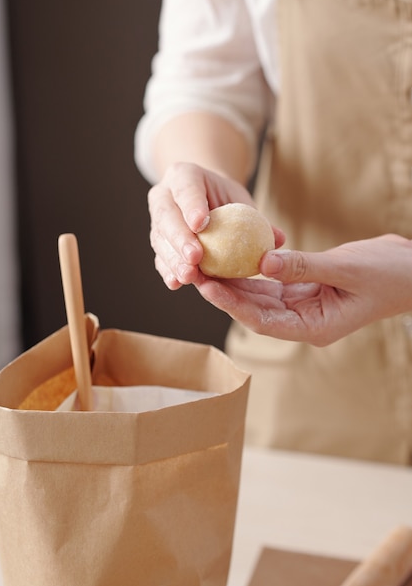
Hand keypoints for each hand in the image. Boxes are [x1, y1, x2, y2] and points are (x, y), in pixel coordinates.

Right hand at [148, 162, 284, 288]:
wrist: (206, 202)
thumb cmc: (227, 200)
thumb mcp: (242, 202)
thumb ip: (258, 220)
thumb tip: (279, 239)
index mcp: (184, 175)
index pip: (186, 188)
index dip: (191, 206)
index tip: (201, 224)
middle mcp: (164, 194)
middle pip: (167, 215)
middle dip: (180, 238)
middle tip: (195, 258)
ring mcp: (156, 219)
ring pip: (160, 238)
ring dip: (173, 259)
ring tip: (188, 276)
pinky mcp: (158, 241)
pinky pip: (159, 256)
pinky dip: (168, 270)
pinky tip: (175, 283)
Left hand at [194, 234, 411, 345]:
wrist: (410, 272)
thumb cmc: (387, 275)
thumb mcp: (346, 269)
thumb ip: (303, 267)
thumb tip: (262, 262)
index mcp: (314, 327)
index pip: (263, 320)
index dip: (233, 305)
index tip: (208, 287)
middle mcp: (303, 321)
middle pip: (254, 310)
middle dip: (225, 293)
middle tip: (195, 273)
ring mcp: (303, 306)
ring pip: (260, 297)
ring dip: (234, 282)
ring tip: (206, 265)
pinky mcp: (304, 290)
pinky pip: (272, 283)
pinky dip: (253, 272)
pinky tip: (233, 258)